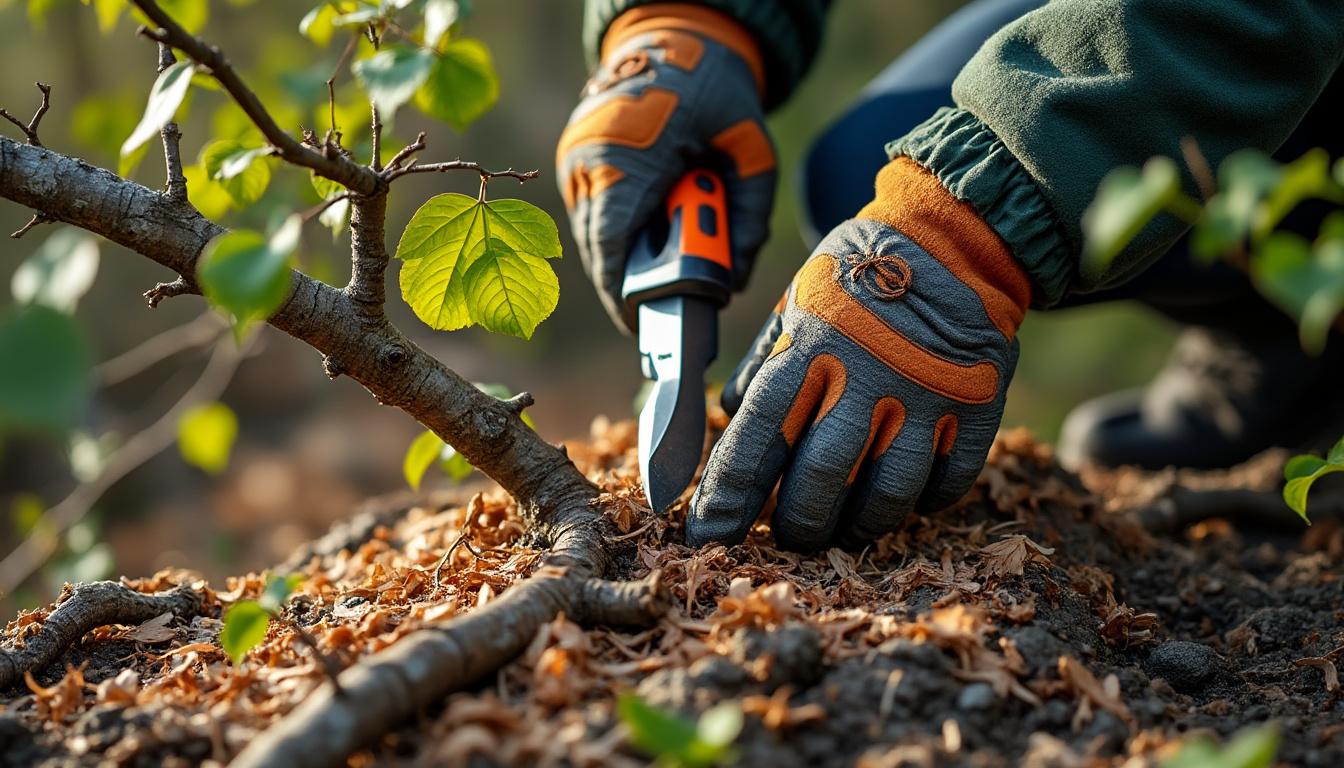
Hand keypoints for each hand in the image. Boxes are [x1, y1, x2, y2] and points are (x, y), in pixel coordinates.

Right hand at [555, 5, 776, 330]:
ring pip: (589, 231)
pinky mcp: (574, 155)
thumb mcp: (753, 151)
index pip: (612, 242)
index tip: (638, 323)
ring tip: (653, 271)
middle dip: (623, 283)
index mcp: (629, 153)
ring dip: (619, 256)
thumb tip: (734, 280)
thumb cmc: (718, 93)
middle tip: (650, 314)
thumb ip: (750, 217)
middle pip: (596, 245)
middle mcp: (590, 156)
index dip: (621, 291)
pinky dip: (614, 231)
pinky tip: (643, 237)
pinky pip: (589, 211)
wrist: (678, 36)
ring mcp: (576, 154)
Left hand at [688, 158, 1032, 549]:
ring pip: (888, 491)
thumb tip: (732, 416)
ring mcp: (928, 390)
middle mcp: (868, 370)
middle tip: (790, 537)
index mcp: (813, 342)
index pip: (761, 429)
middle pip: (824, 474)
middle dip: (799, 521)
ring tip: (845, 531)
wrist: (954, 237)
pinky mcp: (978, 403)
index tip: (710, 531)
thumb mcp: (798, 301)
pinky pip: (947, 480)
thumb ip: (765, 361)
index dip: (732, 488)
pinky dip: (922, 502)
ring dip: (861, 525)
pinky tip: (904, 499)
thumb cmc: (860, 275)